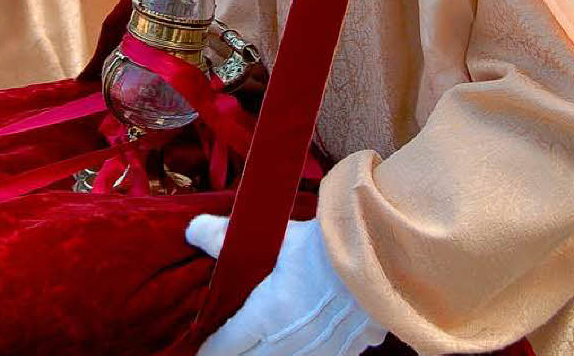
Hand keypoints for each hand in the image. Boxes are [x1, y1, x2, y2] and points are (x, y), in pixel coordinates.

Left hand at [186, 216, 386, 355]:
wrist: (383, 254)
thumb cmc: (324, 242)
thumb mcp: (273, 235)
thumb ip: (226, 236)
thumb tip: (191, 230)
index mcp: (268, 314)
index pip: (230, 342)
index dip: (213, 347)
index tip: (202, 350)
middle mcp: (292, 340)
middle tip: (229, 351)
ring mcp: (323, 349)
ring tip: (263, 350)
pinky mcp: (351, 348)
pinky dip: (307, 355)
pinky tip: (305, 347)